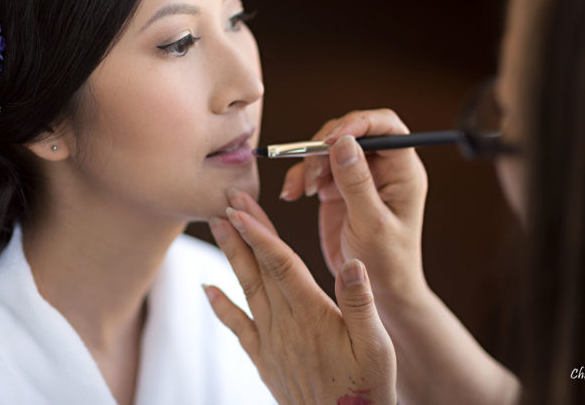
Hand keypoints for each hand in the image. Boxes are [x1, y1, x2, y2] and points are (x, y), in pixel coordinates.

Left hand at [204, 189, 395, 404]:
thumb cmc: (367, 391)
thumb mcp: (377, 347)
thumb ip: (361, 304)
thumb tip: (353, 263)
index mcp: (312, 315)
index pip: (280, 264)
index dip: (259, 234)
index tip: (240, 209)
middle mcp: (285, 325)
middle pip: (258, 268)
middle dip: (241, 231)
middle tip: (225, 200)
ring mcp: (271, 342)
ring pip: (247, 289)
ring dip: (231, 255)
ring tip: (217, 225)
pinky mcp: (266, 360)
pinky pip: (239, 328)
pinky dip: (221, 306)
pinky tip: (207, 289)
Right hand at [280, 109, 428, 304]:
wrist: (377, 291)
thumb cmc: (387, 261)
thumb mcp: (372, 223)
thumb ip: (357, 182)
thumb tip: (344, 141)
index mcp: (402, 170)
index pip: (385, 126)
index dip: (358, 123)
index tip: (330, 139)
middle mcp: (382, 167)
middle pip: (351, 132)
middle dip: (324, 146)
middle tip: (310, 172)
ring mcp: (358, 176)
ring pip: (327, 148)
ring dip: (308, 163)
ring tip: (302, 190)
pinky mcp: (337, 188)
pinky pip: (314, 168)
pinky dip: (300, 177)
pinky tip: (293, 194)